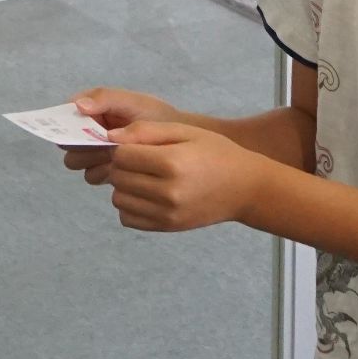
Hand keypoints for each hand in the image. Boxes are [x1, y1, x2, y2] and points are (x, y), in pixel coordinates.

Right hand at [62, 86, 175, 185]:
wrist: (180, 143)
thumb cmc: (158, 116)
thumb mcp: (134, 103)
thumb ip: (106, 99)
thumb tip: (78, 105)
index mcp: (93, 110)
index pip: (66, 115)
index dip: (67, 123)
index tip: (81, 130)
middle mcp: (89, 132)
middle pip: (66, 144)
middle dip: (81, 146)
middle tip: (102, 146)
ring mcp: (95, 153)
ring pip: (76, 162)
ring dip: (91, 161)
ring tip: (113, 157)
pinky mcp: (104, 170)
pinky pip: (91, 176)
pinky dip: (101, 173)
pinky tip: (119, 168)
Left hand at [98, 122, 261, 232]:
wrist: (245, 188)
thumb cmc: (217, 154)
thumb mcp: (186, 131)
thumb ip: (146, 131)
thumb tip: (111, 138)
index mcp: (172, 163)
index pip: (121, 156)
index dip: (124, 147)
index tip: (137, 146)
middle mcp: (168, 192)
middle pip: (117, 177)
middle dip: (122, 166)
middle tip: (140, 160)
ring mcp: (167, 213)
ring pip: (118, 199)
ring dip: (124, 186)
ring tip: (144, 177)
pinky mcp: (167, 227)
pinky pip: (127, 218)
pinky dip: (130, 206)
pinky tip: (146, 195)